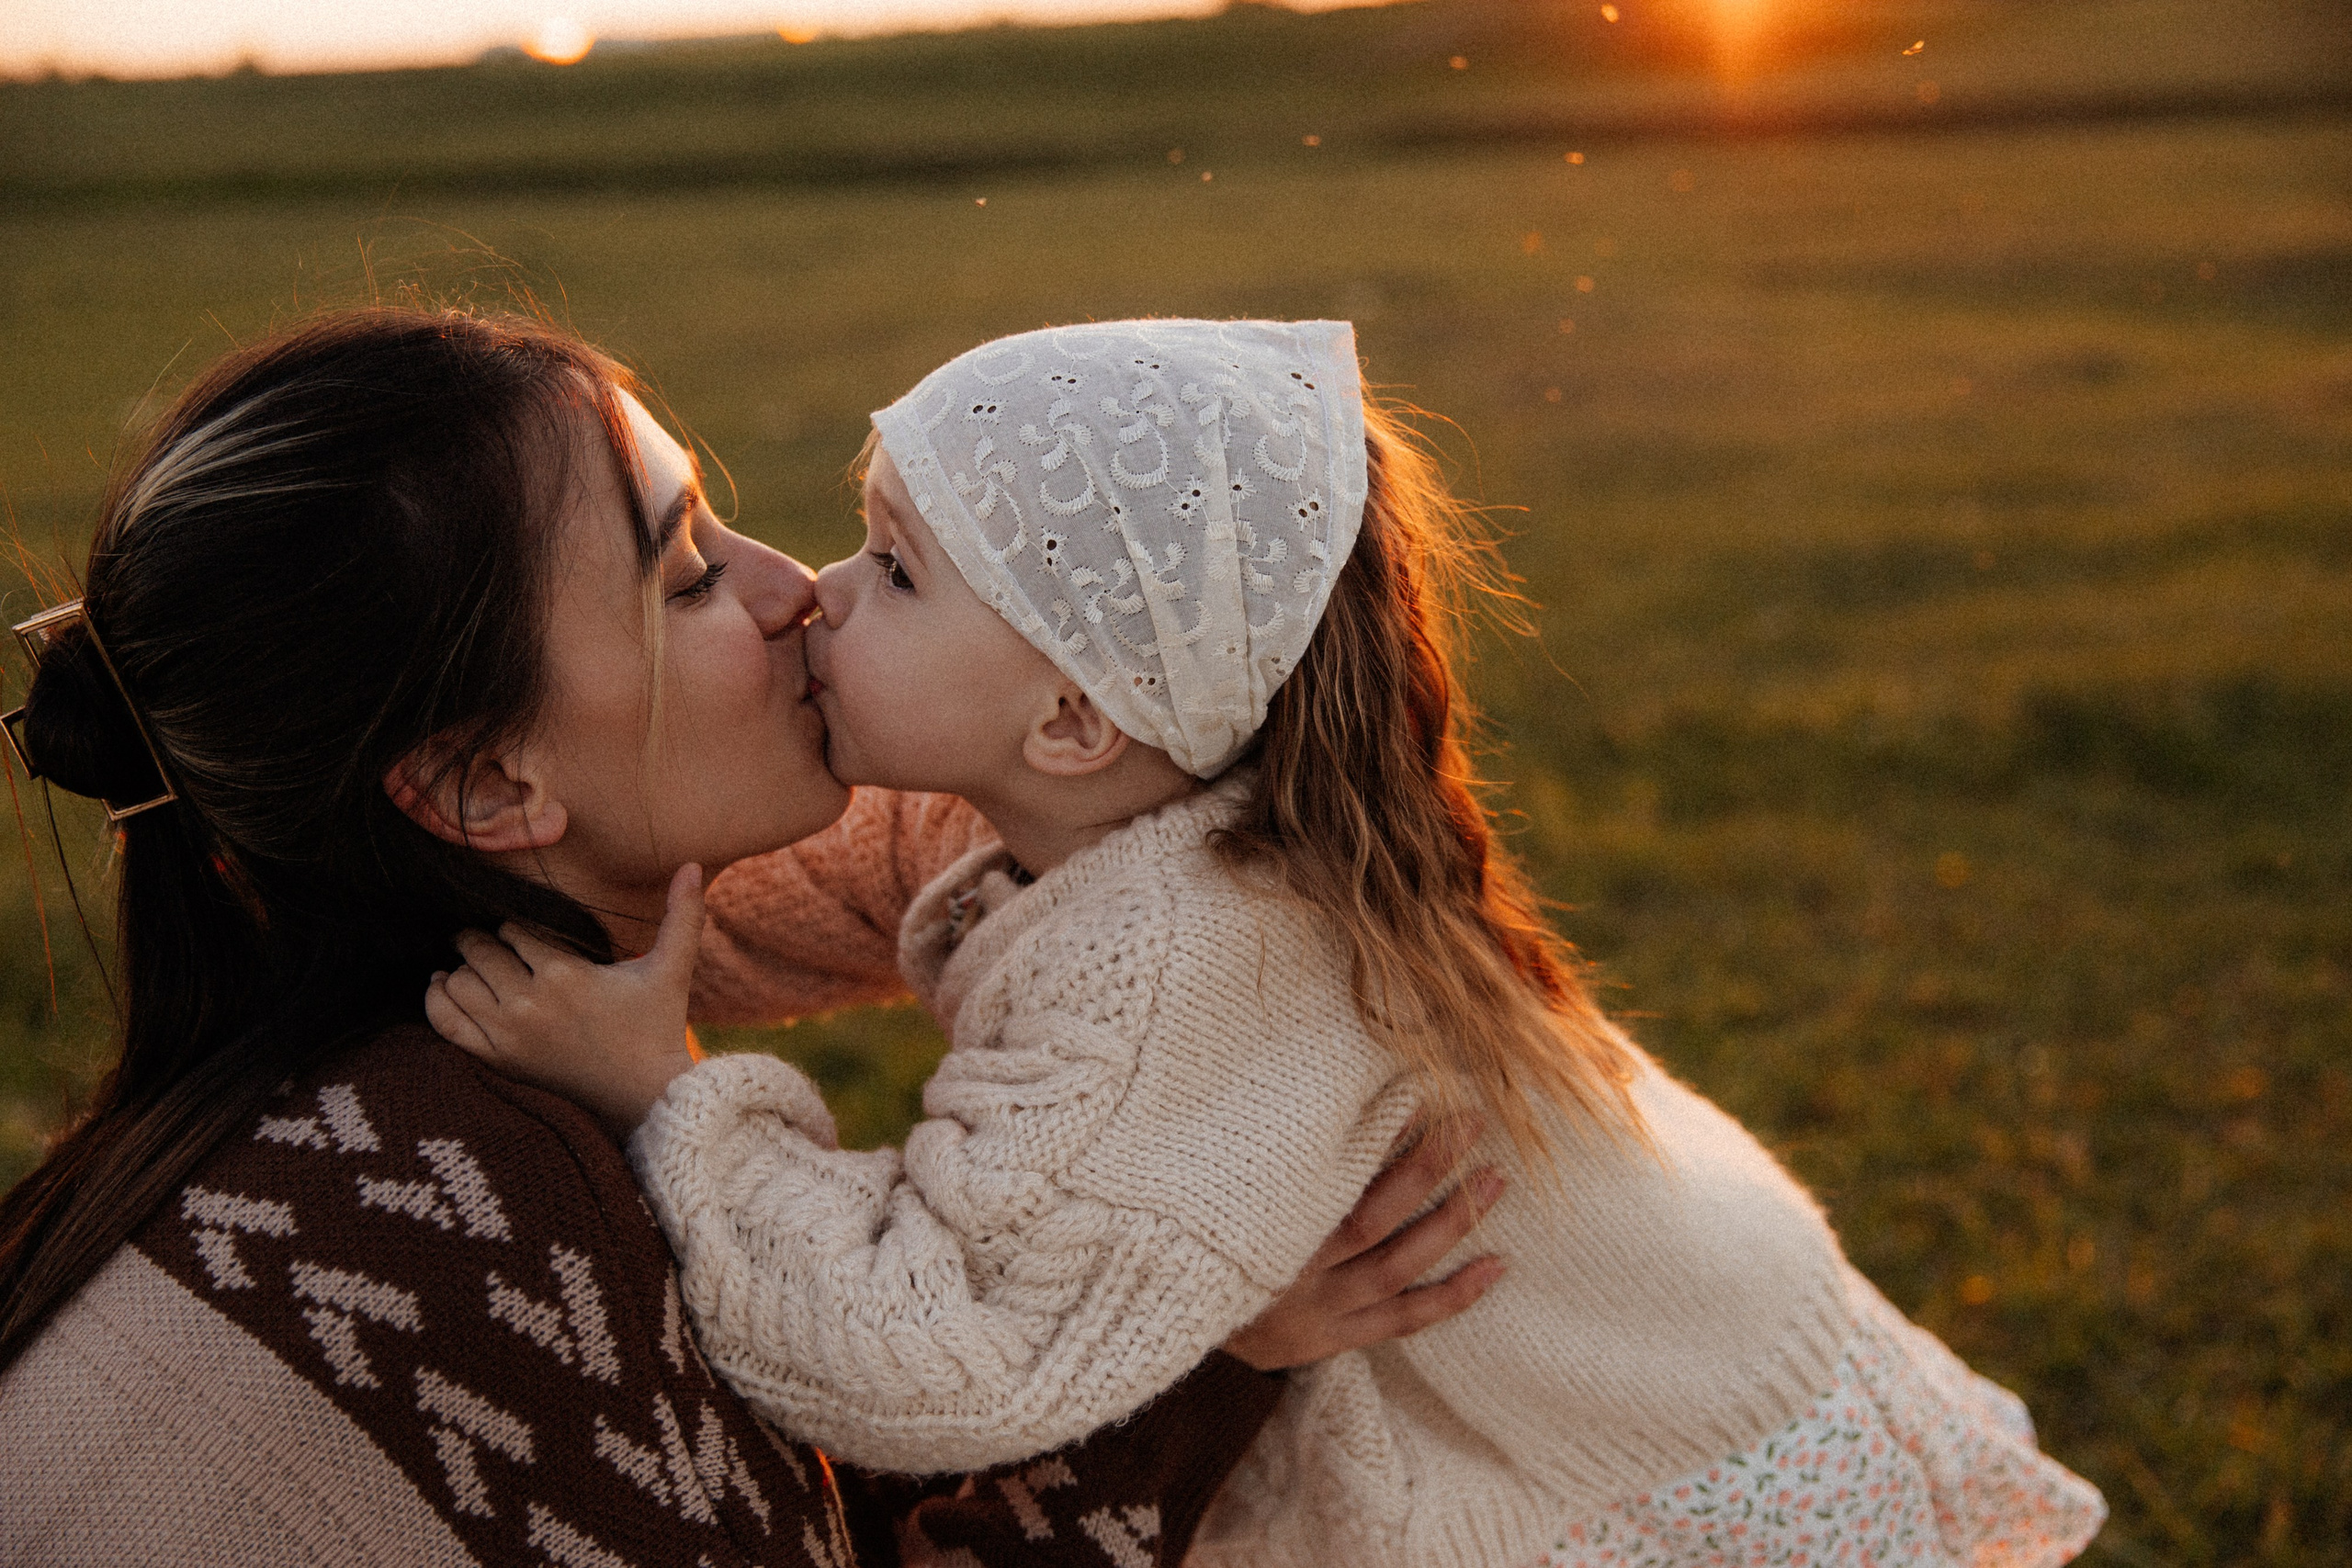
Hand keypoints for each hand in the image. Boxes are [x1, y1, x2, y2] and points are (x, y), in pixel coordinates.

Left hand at [426, 862, 705, 1137]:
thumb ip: (683, 915)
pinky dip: (436, 999)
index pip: (512, 928)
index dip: (515, 925)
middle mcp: (529, 1003)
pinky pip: (446, 1022)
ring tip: (475, 964)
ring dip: (461, 967)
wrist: (644, 1092)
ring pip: (456, 982)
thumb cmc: (658, 1025)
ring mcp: (508, 1034)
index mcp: (564, 974)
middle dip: (481, 941)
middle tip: (491, 941)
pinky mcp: (497, 1059)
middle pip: (478, 951)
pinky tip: (444, 983)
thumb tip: (693, 864)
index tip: (526, 934)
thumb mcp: (671, 967)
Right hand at [1223, 1117, 1505, 1370]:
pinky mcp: (1335, 1338)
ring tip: (1495, 1181)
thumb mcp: (1213, 1191)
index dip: (1377, 1141)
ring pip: (1397, 1267)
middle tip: (1472, 1123)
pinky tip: (1495, 1266)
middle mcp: (1295, 1273)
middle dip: (1428, 1167)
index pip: (1333, 1181)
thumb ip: (1260, 1161)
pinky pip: (1405, 1321)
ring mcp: (1320, 1311)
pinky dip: (1452, 1296)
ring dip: (1451, 1224)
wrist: (1173, 1322)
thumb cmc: (1198, 1234)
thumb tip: (1313, 1096)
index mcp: (1264, 1231)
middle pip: (1374, 1217)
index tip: (1415, 1095)